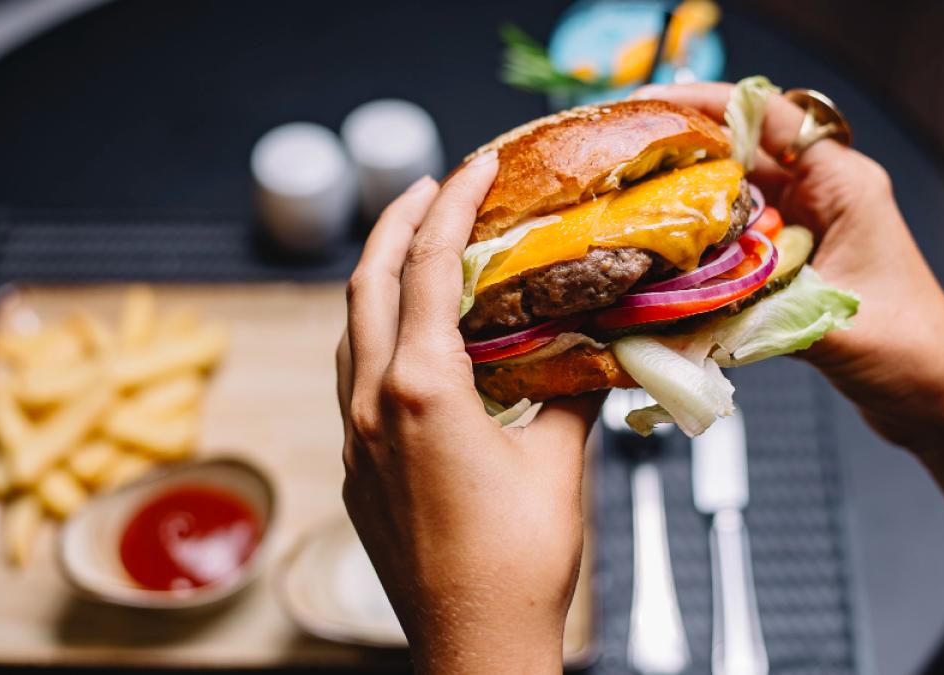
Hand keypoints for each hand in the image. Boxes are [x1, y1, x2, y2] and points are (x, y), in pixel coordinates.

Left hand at [336, 153, 603, 673]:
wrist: (472, 645)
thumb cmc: (520, 564)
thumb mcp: (560, 462)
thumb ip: (572, 392)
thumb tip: (593, 348)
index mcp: (422, 390)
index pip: (428, 268)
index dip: (451, 205)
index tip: (473, 166)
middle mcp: (371, 404)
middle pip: (366, 282)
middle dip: (396, 222)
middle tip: (430, 185)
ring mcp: (354, 437)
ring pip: (351, 329)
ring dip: (379, 276)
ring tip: (418, 247)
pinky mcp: (355, 467)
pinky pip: (353, 375)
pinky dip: (377, 331)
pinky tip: (410, 335)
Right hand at [633, 82, 943, 454]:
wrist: (937, 399)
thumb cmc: (913, 350)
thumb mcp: (829, 320)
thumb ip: (755, 306)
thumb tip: (679, 303)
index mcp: (843, 185)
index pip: (770, 116)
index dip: (708, 104)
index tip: (654, 108)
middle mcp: (823, 197)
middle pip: (741, 153)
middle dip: (685, 153)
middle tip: (628, 165)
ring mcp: (806, 230)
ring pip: (733, 198)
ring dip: (689, 204)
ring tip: (635, 210)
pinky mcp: (793, 264)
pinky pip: (735, 242)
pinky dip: (702, 248)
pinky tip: (666, 261)